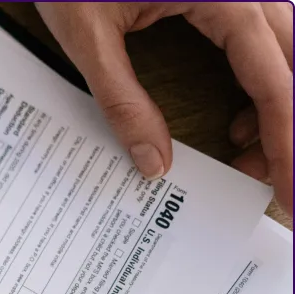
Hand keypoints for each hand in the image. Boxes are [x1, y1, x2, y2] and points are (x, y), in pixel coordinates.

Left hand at [36, 2, 292, 214]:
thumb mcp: (87, 35)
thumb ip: (120, 99)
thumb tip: (152, 162)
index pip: (276, 81)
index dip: (288, 142)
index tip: (290, 189)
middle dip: (289, 134)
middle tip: (275, 186)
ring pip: (292, 54)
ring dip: (278, 109)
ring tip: (244, 154)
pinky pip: (270, 41)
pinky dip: (264, 84)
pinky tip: (238, 117)